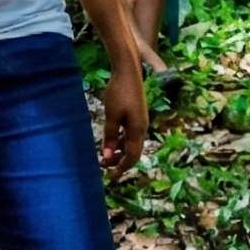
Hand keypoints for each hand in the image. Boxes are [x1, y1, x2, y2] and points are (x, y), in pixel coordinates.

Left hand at [99, 61, 146, 177]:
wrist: (128, 72)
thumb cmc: (118, 93)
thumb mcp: (111, 116)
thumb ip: (110, 137)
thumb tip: (107, 157)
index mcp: (137, 130)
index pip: (131, 156)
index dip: (122, 168)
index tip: (110, 177)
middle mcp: (142, 128)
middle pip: (134, 152)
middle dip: (121, 163)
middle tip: (107, 170)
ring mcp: (141, 122)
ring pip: (132, 144)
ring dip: (120, 152)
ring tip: (106, 157)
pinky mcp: (137, 116)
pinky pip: (130, 135)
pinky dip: (121, 142)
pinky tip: (112, 143)